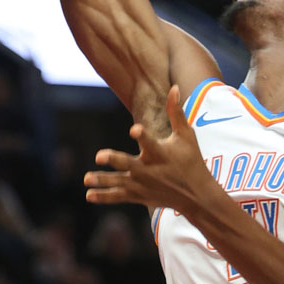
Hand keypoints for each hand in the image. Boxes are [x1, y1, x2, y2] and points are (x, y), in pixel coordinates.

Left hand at [84, 85, 222, 215]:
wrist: (197, 196)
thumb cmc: (191, 161)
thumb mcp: (186, 136)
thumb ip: (176, 112)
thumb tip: (174, 87)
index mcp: (161, 154)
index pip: (150, 143)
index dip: (142, 135)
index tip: (134, 129)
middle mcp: (150, 170)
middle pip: (128, 164)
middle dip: (114, 160)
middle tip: (99, 156)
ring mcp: (142, 185)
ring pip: (119, 182)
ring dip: (103, 181)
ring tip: (86, 178)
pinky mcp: (139, 195)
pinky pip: (119, 196)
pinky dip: (104, 197)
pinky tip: (88, 195)